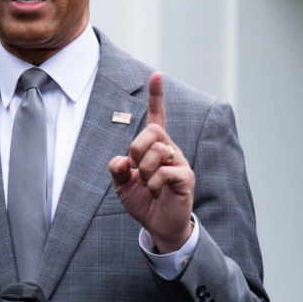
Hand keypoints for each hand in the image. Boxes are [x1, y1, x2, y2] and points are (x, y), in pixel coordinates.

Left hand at [108, 72, 193, 253]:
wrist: (160, 226)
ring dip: (144, 171)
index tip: (156, 75)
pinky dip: (153, 184)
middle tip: (135, 169)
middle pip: (152, 131)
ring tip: (148, 185)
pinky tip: (157, 192)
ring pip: (157, 151)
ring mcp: (180, 162)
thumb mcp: (122, 186)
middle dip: (137, 149)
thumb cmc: (144, 202)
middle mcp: (170, 149)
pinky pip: (164, 172)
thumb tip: (120, 161)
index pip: (157, 116)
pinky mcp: (186, 178)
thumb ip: (117, 170)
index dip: (156, 96)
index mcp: (155, 147)